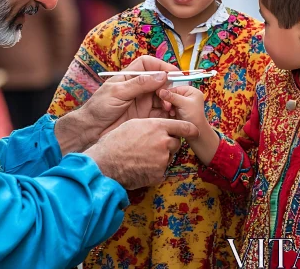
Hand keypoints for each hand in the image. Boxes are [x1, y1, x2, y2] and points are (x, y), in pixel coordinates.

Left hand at [57, 56, 177, 152]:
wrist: (91, 130)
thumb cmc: (99, 108)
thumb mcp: (118, 92)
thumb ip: (140, 84)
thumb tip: (161, 75)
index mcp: (129, 77)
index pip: (148, 64)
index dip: (161, 66)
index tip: (173, 73)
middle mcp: (138, 88)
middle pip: (159, 81)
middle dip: (169, 86)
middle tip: (173, 94)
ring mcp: (142, 102)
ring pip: (163, 97)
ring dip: (170, 100)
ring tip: (170, 107)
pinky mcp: (146, 117)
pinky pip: (161, 112)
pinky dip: (168, 113)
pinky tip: (171, 116)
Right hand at [84, 118, 199, 189]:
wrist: (105, 162)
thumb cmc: (115, 141)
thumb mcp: (133, 124)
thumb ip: (152, 125)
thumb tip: (161, 128)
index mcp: (158, 127)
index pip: (183, 127)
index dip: (190, 129)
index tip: (194, 131)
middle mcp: (163, 142)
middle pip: (176, 143)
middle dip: (168, 144)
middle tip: (152, 146)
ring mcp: (162, 160)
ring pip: (168, 157)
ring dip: (160, 157)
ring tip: (142, 157)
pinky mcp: (158, 175)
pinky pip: (161, 171)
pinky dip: (154, 170)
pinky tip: (140, 167)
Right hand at [159, 85, 220, 164]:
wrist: (195, 133)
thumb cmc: (194, 117)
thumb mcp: (183, 104)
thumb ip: (172, 97)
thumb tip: (160, 91)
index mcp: (191, 91)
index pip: (175, 88)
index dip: (168, 94)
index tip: (164, 100)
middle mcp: (187, 95)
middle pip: (171, 94)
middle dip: (168, 101)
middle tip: (168, 108)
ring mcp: (182, 103)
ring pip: (169, 101)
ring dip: (168, 107)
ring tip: (171, 113)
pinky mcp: (178, 110)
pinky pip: (169, 107)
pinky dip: (169, 111)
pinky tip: (171, 115)